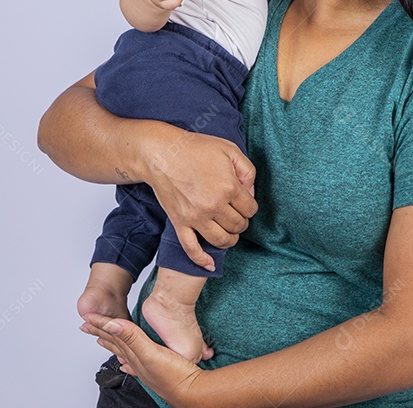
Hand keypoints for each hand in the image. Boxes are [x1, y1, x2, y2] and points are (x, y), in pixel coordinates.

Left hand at [82, 312, 204, 404]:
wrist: (194, 392)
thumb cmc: (175, 376)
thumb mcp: (151, 353)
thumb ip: (132, 338)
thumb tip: (111, 325)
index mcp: (135, 354)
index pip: (114, 336)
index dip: (101, 325)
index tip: (88, 318)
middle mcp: (138, 361)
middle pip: (115, 343)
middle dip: (101, 332)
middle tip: (87, 325)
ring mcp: (147, 367)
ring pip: (124, 351)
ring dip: (113, 343)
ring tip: (102, 339)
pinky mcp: (157, 370)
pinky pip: (136, 363)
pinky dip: (128, 360)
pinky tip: (126, 364)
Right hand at [141, 124, 257, 270]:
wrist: (162, 153)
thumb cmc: (195, 148)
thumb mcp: (230, 150)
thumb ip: (247, 170)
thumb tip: (250, 192)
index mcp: (229, 187)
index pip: (250, 209)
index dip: (249, 206)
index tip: (243, 201)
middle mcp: (214, 206)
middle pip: (238, 226)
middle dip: (241, 222)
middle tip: (236, 214)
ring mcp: (196, 217)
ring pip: (221, 240)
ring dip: (230, 240)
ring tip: (229, 232)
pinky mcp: (180, 223)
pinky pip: (192, 249)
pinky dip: (202, 260)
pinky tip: (209, 265)